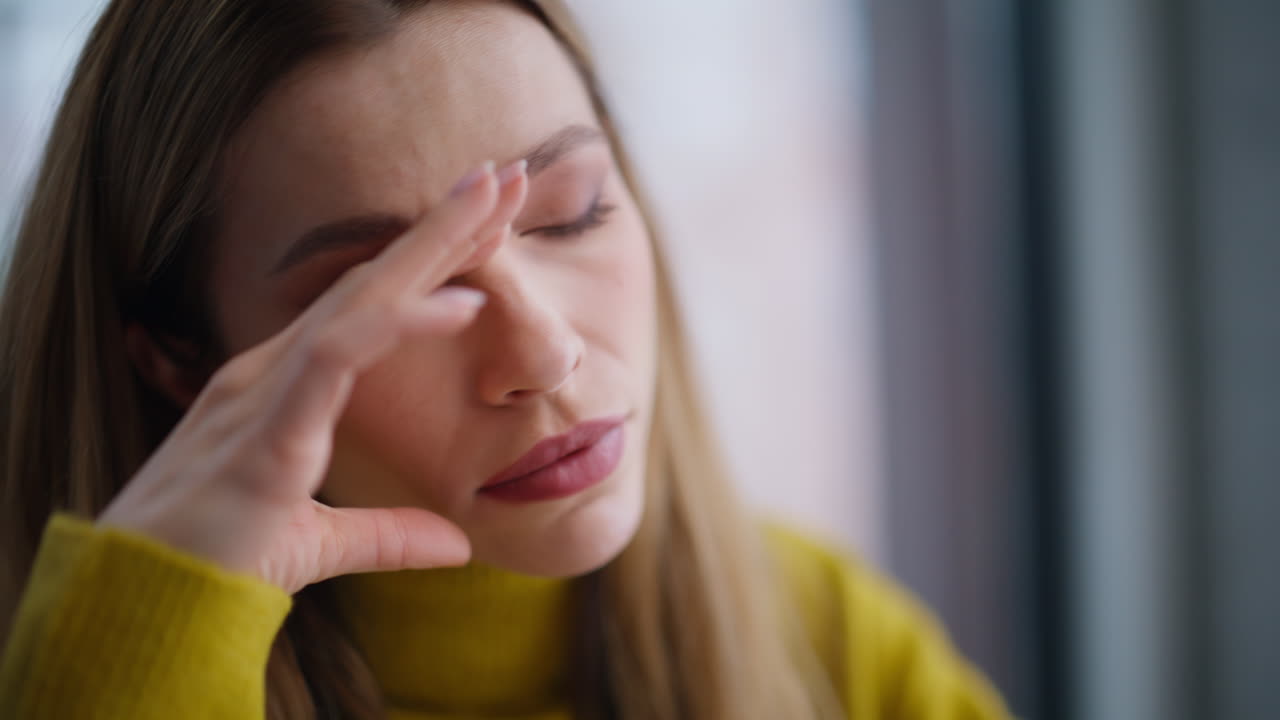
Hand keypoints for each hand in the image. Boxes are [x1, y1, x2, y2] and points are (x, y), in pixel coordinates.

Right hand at [98, 160, 528, 593]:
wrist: (146, 611)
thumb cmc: (214, 570)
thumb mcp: (320, 546)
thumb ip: (387, 536)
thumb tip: (457, 545)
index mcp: (283, 389)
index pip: (368, 309)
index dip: (429, 264)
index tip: (489, 224)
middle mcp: (273, 373)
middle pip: (370, 283)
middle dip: (439, 228)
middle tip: (503, 175)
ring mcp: (265, 392)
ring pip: (360, 299)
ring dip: (429, 247)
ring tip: (492, 200)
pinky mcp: (268, 431)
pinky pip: (340, 357)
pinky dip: (401, 324)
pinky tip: (464, 302)